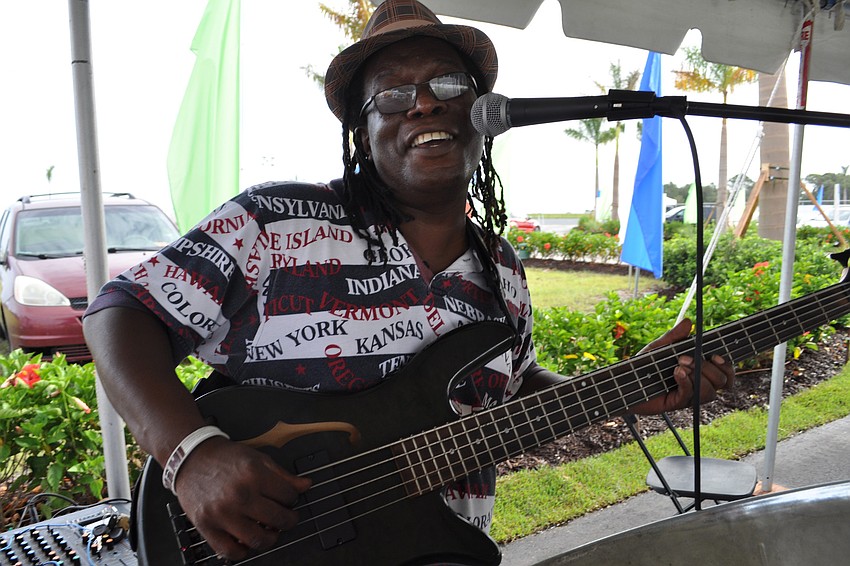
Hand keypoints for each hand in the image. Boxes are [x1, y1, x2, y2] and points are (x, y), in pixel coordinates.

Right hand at [173, 437, 311, 560]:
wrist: (192, 459)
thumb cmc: (225, 458)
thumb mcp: (258, 458)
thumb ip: (283, 475)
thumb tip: (306, 485)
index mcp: (254, 475)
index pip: (289, 496)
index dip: (293, 498)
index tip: (289, 499)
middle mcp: (239, 495)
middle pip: (278, 519)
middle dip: (288, 520)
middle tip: (286, 518)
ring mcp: (222, 513)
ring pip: (258, 540)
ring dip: (270, 538)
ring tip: (270, 530)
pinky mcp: (207, 526)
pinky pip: (230, 551)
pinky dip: (243, 551)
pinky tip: (247, 540)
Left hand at [632, 318, 734, 414]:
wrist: (626, 382)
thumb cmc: (645, 365)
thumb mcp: (660, 347)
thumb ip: (675, 336)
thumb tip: (689, 322)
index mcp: (700, 371)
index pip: (726, 373)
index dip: (728, 366)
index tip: (716, 355)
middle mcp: (699, 385)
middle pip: (722, 382)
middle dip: (709, 368)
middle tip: (685, 358)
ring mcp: (690, 396)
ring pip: (710, 392)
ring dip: (697, 376)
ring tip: (679, 366)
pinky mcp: (678, 404)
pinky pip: (691, 396)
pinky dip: (686, 383)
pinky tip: (676, 373)